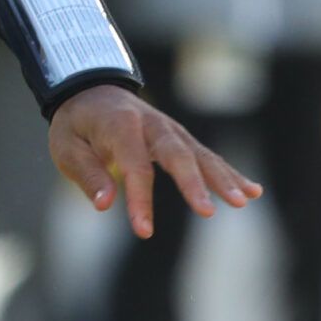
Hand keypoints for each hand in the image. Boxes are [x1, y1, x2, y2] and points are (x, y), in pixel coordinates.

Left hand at [49, 85, 261, 236]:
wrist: (91, 90)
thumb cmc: (77, 124)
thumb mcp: (66, 146)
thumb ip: (88, 174)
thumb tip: (105, 204)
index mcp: (119, 124)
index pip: (135, 164)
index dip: (140, 198)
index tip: (143, 230)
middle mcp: (152, 123)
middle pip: (176, 153)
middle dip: (192, 183)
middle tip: (207, 212)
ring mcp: (170, 129)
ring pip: (199, 154)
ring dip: (222, 178)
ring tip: (243, 201)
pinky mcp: (181, 138)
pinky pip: (207, 156)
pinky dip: (229, 173)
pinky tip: (254, 191)